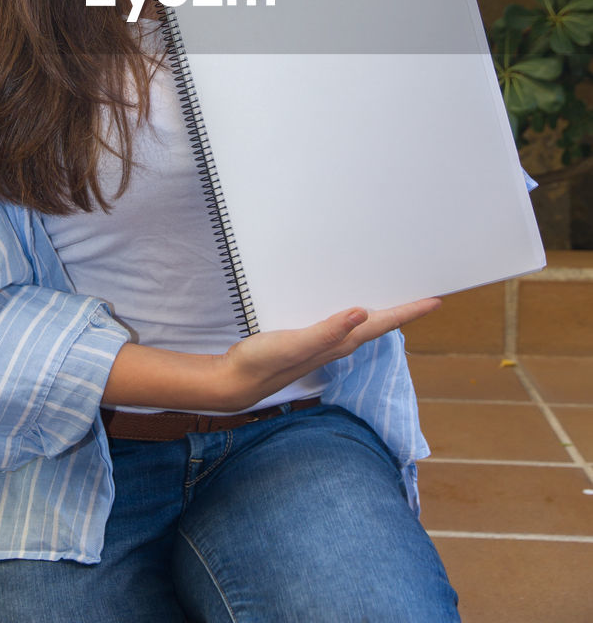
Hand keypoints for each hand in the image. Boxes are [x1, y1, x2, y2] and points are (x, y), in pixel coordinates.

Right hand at [214, 297, 440, 410]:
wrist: (237, 380)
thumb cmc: (265, 362)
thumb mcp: (296, 343)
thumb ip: (328, 331)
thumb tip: (362, 313)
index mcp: (341, 342)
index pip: (383, 324)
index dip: (410, 311)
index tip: (435, 300)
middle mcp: (339, 344)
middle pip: (380, 324)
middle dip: (404, 309)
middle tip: (424, 293)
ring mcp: (325, 343)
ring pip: (363, 324)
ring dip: (382, 311)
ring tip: (397, 294)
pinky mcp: (310, 339)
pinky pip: (342, 322)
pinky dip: (354, 311)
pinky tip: (349, 304)